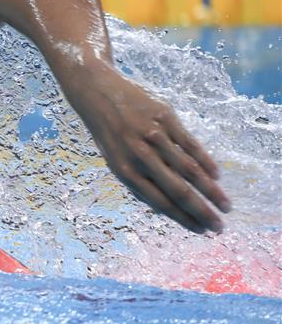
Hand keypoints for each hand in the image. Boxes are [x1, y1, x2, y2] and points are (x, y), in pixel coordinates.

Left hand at [67, 67, 231, 233]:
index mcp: (124, 171)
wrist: (97, 93)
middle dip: (201, 211)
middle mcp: (138, 155)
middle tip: (220, 227)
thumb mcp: (115, 160)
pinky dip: (206, 162)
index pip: (159, 202)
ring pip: (189, 169)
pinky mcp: (165, 117)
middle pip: (178, 190)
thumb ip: (138, 181)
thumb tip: (166, 207)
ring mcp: (153, 135)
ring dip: (211, 190)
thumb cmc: (110, 133)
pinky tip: (216, 176)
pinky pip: (190, 144)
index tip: (200, 231)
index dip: (182, 219)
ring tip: (225, 205)